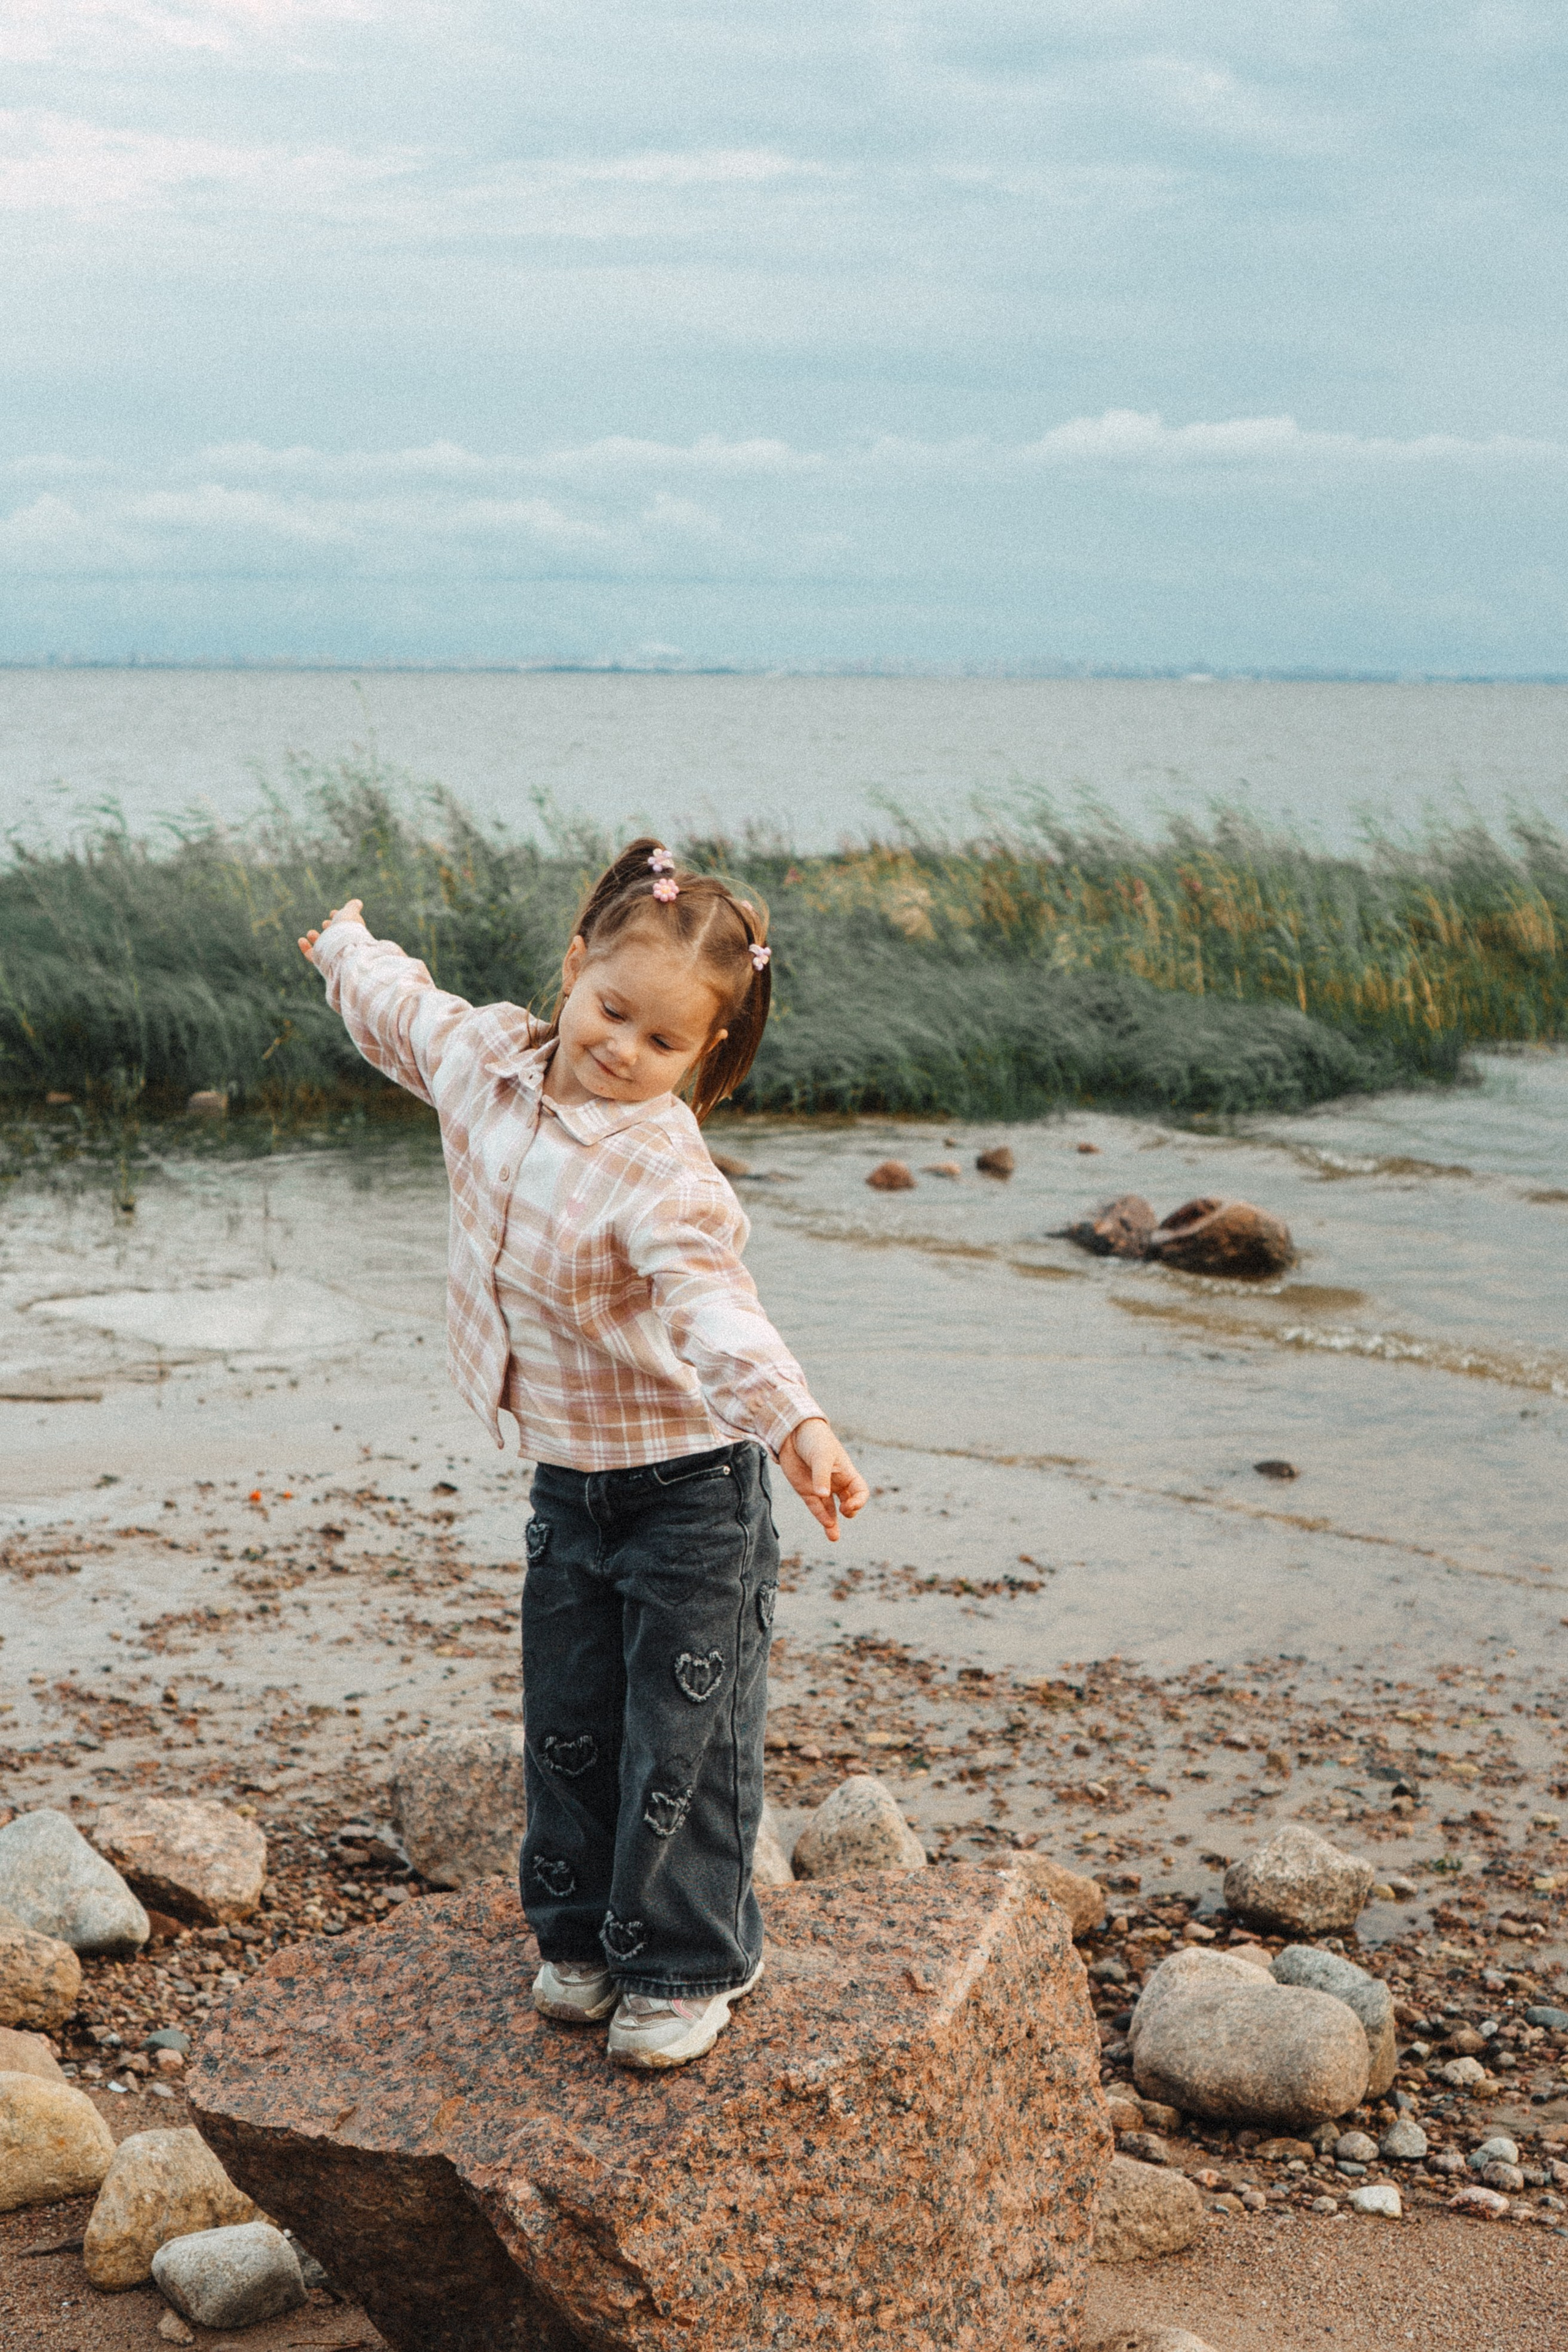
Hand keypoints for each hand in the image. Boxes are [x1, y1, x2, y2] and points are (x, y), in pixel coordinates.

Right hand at [298, 898, 365, 961]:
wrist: (344, 950)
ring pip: (324, 947)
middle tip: (325, 923)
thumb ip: (352, 907)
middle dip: (329, 929)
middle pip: (336, 938)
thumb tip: (357, 903)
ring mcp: (334, 955)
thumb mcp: (350, 914)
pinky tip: (301, 940)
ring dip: (317, 938)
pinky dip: (306, 948)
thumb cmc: (348, 930)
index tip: (333, 912)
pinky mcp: (323, 963)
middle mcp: (344, 947)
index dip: (339, 919)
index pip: (346, 927)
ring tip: (311, 933)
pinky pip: (313, 956)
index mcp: (352, 936)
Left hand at [777, 1418, 868, 1542]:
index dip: (860, 1501)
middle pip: (848, 1503)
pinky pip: (815, 1507)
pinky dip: (821, 1516)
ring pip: (831, 1510)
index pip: (860, 1491)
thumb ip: (821, 1475)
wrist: (792, 1432)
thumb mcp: (821, 1455)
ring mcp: (820, 1487)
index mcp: (846, 1472)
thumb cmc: (814, 1439)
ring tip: (834, 1538)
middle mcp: (835, 1482)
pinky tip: (826, 1524)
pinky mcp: (805, 1490)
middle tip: (845, 1512)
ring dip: (832, 1523)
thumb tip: (822, 1495)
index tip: (850, 1504)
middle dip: (849, 1511)